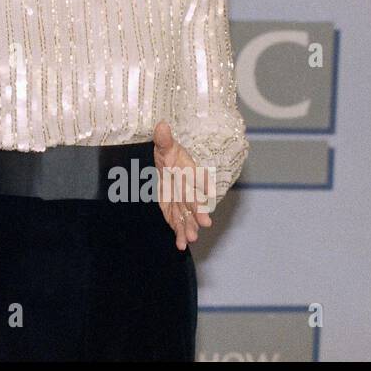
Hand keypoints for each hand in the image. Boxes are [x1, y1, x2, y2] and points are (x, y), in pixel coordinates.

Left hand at [151, 120, 213, 250]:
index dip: (201, 186)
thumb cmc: (166, 150)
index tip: (208, 196)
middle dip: (197, 213)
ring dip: (187, 226)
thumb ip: (163, 138)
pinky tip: (180, 245)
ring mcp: (178, 198)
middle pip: (191, 200)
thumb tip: (161, 126)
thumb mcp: (163, 143)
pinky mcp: (170, 206)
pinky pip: (174, 219)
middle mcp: (185, 186)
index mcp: (186, 170)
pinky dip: (177, 231)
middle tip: (204, 225)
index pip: (194, 179)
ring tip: (190, 240)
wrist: (162, 159)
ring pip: (184, 214)